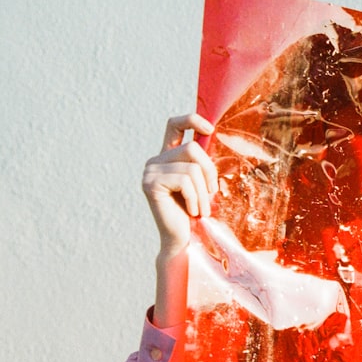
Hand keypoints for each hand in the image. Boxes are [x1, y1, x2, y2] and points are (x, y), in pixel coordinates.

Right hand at [142, 114, 217, 258]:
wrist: (183, 241)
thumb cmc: (196, 213)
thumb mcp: (202, 182)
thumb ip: (202, 162)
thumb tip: (211, 135)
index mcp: (168, 157)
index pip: (175, 125)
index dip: (192, 120)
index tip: (210, 130)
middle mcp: (155, 161)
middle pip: (192, 148)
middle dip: (209, 172)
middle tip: (211, 195)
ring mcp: (150, 172)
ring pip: (191, 167)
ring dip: (203, 192)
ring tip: (200, 209)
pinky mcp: (151, 184)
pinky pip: (185, 181)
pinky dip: (195, 198)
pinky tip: (191, 211)